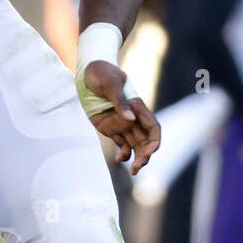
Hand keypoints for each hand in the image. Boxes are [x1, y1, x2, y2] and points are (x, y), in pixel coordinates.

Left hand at [85, 61, 160, 175]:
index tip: (149, 152)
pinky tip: (119, 159)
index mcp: (138, 107)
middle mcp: (133, 118)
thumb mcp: (110, 83)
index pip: (153, 128)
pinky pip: (122, 145)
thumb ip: (119, 100)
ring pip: (136, 146)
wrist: (87, 72)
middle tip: (138, 168)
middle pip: (146, 141)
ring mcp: (122, 124)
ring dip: (137, 158)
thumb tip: (129, 119)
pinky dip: (124, 154)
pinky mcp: (111, 129)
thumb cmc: (101, 72)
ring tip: (133, 171)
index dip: (154, 142)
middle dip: (146, 155)